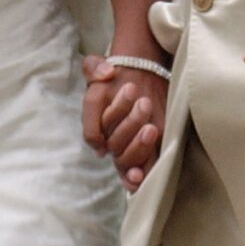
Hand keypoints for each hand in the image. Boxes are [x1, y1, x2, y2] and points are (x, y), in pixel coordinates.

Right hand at [82, 55, 167, 190]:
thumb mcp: (99, 66)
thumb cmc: (119, 74)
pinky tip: (137, 179)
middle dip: (130, 123)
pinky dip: (135, 179)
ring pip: (124, 159)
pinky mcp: (144, 153)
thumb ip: (94, 67)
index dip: (96, 132)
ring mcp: (125, 148)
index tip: (114, 118)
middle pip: (114, 142)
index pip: (93, 133)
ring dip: (137, 147)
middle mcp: (109, 137)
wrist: (141, 74)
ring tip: (151, 127)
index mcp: (97, 121)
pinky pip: (136, 173)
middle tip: (144, 103)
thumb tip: (106, 74)